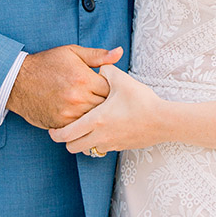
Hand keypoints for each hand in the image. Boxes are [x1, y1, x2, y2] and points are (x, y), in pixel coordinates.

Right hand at [7, 45, 122, 128]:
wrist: (18, 80)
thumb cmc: (46, 64)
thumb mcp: (72, 53)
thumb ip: (98, 55)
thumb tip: (119, 53)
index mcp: (84, 79)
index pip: (112, 90)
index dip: (111, 88)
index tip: (107, 87)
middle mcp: (78, 98)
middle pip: (105, 107)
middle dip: (106, 104)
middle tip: (102, 99)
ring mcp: (68, 114)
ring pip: (93, 120)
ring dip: (95, 115)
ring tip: (93, 109)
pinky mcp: (59, 124)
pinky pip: (78, 128)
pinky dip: (81, 124)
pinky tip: (81, 117)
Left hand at [48, 65, 164, 154]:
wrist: (163, 121)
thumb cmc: (142, 101)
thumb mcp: (121, 80)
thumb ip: (105, 70)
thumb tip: (98, 67)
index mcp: (96, 120)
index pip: (67, 134)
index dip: (55, 133)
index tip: (52, 128)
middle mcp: (100, 136)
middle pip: (73, 147)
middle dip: (67, 140)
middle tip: (66, 129)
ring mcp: (111, 144)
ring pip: (87, 149)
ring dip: (83, 142)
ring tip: (85, 128)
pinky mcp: (121, 147)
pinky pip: (102, 148)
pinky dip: (98, 142)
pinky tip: (103, 129)